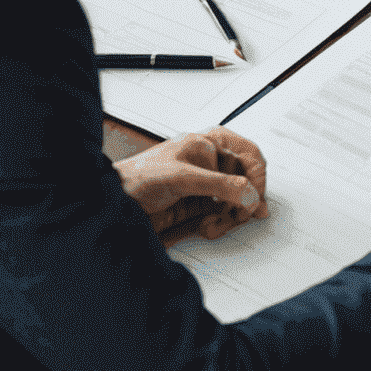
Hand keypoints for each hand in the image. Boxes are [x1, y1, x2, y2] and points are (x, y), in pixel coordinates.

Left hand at [115, 127, 267, 245]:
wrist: (113, 202)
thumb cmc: (138, 177)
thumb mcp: (182, 177)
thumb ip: (219, 184)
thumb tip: (251, 194)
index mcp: (210, 142)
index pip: (250, 156)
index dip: (256, 179)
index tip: (254, 200)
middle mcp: (211, 161)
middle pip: (246, 181)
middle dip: (241, 202)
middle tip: (237, 216)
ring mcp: (206, 184)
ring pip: (236, 201)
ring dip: (229, 217)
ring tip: (214, 225)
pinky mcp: (198, 204)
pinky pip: (221, 215)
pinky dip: (218, 224)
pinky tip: (206, 228)